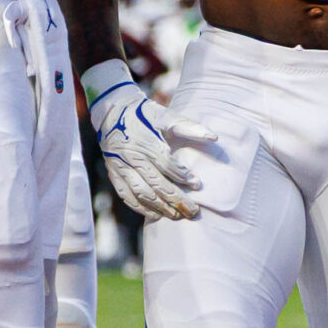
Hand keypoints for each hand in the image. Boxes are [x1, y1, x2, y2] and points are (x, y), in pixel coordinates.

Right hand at [85, 60, 210, 219]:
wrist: (112, 111)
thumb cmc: (144, 114)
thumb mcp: (166, 116)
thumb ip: (189, 127)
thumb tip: (215, 137)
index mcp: (146, 142)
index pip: (166, 164)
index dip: (183, 176)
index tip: (198, 184)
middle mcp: (132, 157)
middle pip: (156, 184)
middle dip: (176, 199)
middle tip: (193, 211)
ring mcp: (121, 167)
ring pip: (142, 193)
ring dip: (160, 207)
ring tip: (177, 216)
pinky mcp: (114, 174)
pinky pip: (126, 195)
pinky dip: (140, 208)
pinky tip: (154, 215)